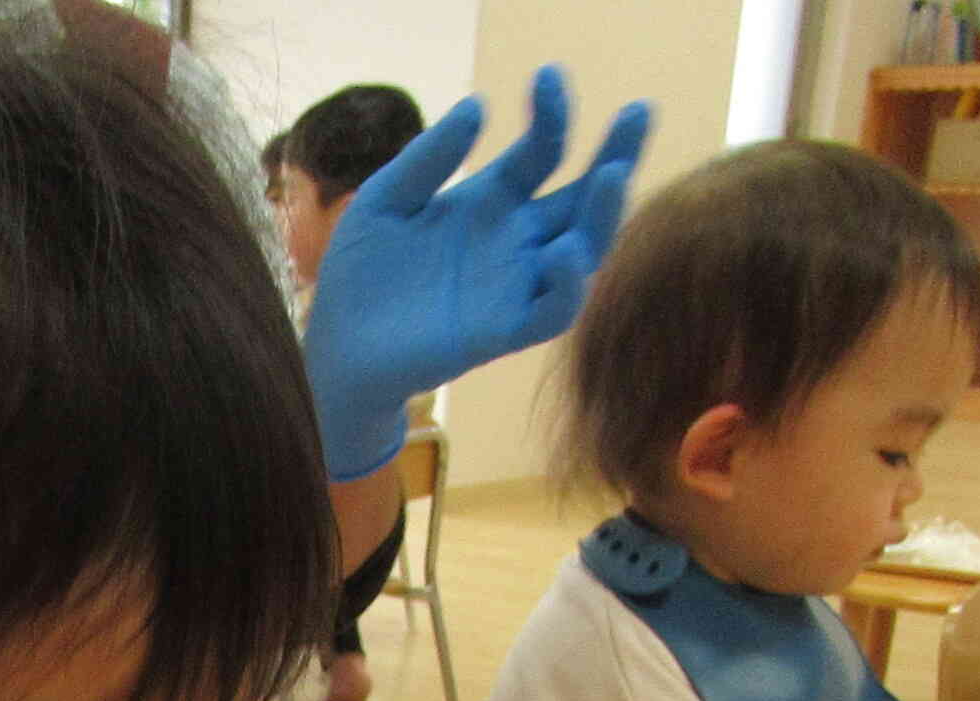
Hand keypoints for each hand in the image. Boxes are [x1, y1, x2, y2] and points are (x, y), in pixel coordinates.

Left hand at [299, 68, 650, 480]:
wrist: (339, 346)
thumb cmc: (363, 274)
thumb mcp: (387, 199)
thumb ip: (429, 158)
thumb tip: (477, 104)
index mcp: (491, 202)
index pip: (541, 153)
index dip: (551, 116)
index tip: (546, 75)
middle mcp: (515, 241)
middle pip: (582, 196)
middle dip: (615, 156)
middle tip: (639, 112)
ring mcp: (514, 286)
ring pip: (582, 250)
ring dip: (601, 214)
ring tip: (611, 175)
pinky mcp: (502, 331)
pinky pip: (551, 311)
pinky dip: (565, 285)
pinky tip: (561, 252)